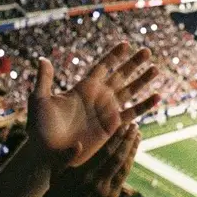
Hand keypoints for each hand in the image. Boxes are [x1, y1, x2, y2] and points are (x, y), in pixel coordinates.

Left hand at [30, 42, 158, 166]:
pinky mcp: (112, 127)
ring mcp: (106, 111)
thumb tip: (42, 59)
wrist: (47, 153)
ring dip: (142, 80)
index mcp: (83, 88)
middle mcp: (98, 96)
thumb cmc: (39, 128)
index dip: (114, 55)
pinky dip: (144, 105)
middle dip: (133, 63)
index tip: (126, 44)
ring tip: (156, 69)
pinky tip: (157, 96)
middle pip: (120, 75)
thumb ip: (44, 80)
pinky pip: (132, 113)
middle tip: (147, 51)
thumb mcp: (39, 101)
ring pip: (129, 91)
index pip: (103, 66)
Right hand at [42, 124, 140, 196]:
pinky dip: (129, 164)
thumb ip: (65, 157)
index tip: (123, 125)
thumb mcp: (56, 174)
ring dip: (132, 151)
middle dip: (128, 141)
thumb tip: (77, 143)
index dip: (116, 138)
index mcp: (84, 175)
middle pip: (118, 158)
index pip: (105, 152)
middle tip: (135, 126)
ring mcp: (107, 191)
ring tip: (137, 136)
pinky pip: (123, 177)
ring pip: (124, 168)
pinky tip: (132, 153)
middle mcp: (98, 183)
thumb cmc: (59, 192)